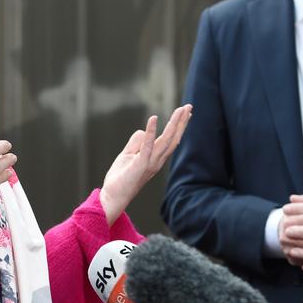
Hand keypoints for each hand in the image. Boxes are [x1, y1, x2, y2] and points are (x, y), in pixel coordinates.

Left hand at [100, 104, 191, 225]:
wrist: (113, 196)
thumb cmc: (121, 177)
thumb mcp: (128, 154)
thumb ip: (136, 142)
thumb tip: (144, 130)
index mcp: (156, 158)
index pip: (171, 140)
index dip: (179, 126)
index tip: (186, 112)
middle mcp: (157, 160)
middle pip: (173, 138)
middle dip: (181, 122)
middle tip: (189, 106)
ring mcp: (150, 162)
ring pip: (166, 140)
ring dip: (174, 124)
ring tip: (180, 110)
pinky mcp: (140, 164)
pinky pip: (146, 145)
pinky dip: (150, 131)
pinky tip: (153, 119)